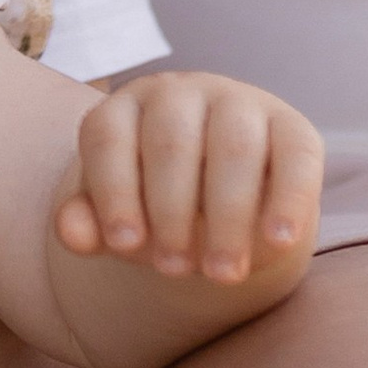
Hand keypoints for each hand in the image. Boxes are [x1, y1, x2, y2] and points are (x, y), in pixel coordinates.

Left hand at [56, 72, 324, 285]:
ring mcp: (240, 102)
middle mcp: (180, 93)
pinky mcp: (292, 127)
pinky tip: (279, 242)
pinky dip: (290, 200)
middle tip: (173, 271)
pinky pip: (296, 157)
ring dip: (227, 216)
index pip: (108, 137)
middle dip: (171, 213)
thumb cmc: (153, 206)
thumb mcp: (118, 216)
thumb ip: (89, 224)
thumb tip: (72, 236)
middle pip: (171, 143)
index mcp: (125, 107)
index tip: (123, 247)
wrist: (221, 202)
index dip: (113, 192)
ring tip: (222, 274)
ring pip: (234, 149)